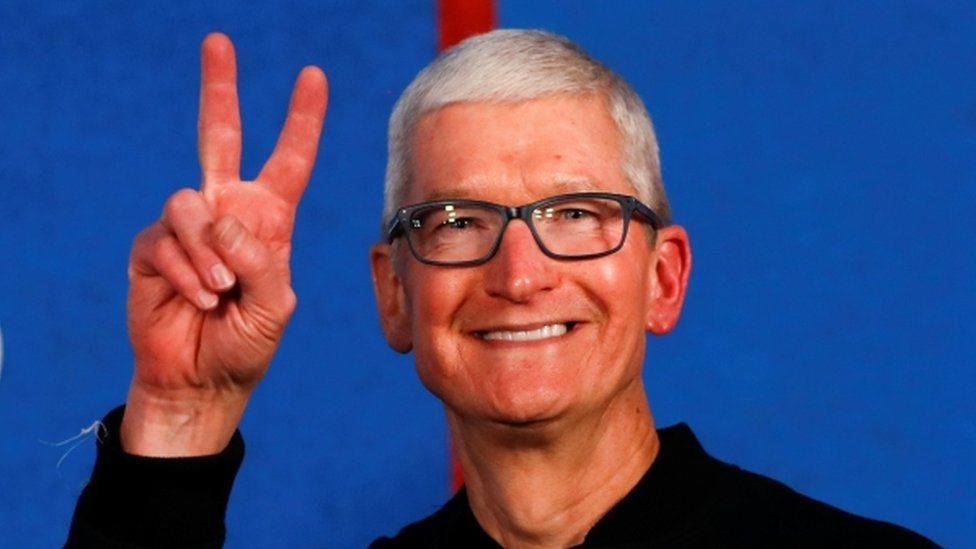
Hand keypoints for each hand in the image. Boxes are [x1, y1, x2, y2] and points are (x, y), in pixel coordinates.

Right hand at [121, 33, 326, 455]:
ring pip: (191, 201)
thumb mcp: (274, 304)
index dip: (301, 120)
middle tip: (219, 41)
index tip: (312, 77)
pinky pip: (168, 238)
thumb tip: (222, 219)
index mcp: (268, 221)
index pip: (288, 160)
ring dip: (209, 252)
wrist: (202, 379)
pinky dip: (189, 273)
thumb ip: (259, 260)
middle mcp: (227, 212)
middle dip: (220, 89)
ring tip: (221, 292)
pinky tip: (199, 299)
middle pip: (220, 137)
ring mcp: (188, 227)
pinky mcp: (152, 246)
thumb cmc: (246, 342)